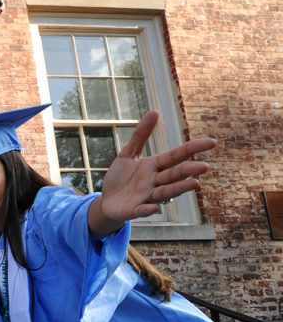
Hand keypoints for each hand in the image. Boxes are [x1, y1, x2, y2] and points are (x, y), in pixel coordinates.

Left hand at [89, 110, 215, 236]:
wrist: (107, 201)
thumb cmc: (120, 178)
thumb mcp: (127, 154)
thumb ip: (140, 135)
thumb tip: (154, 111)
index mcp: (155, 166)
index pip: (176, 156)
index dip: (192, 149)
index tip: (212, 142)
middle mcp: (155, 181)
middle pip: (174, 174)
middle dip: (189, 170)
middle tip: (205, 166)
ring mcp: (146, 197)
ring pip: (165, 192)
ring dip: (179, 188)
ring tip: (195, 183)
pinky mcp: (134, 210)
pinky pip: (142, 210)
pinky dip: (148, 209)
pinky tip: (154, 207)